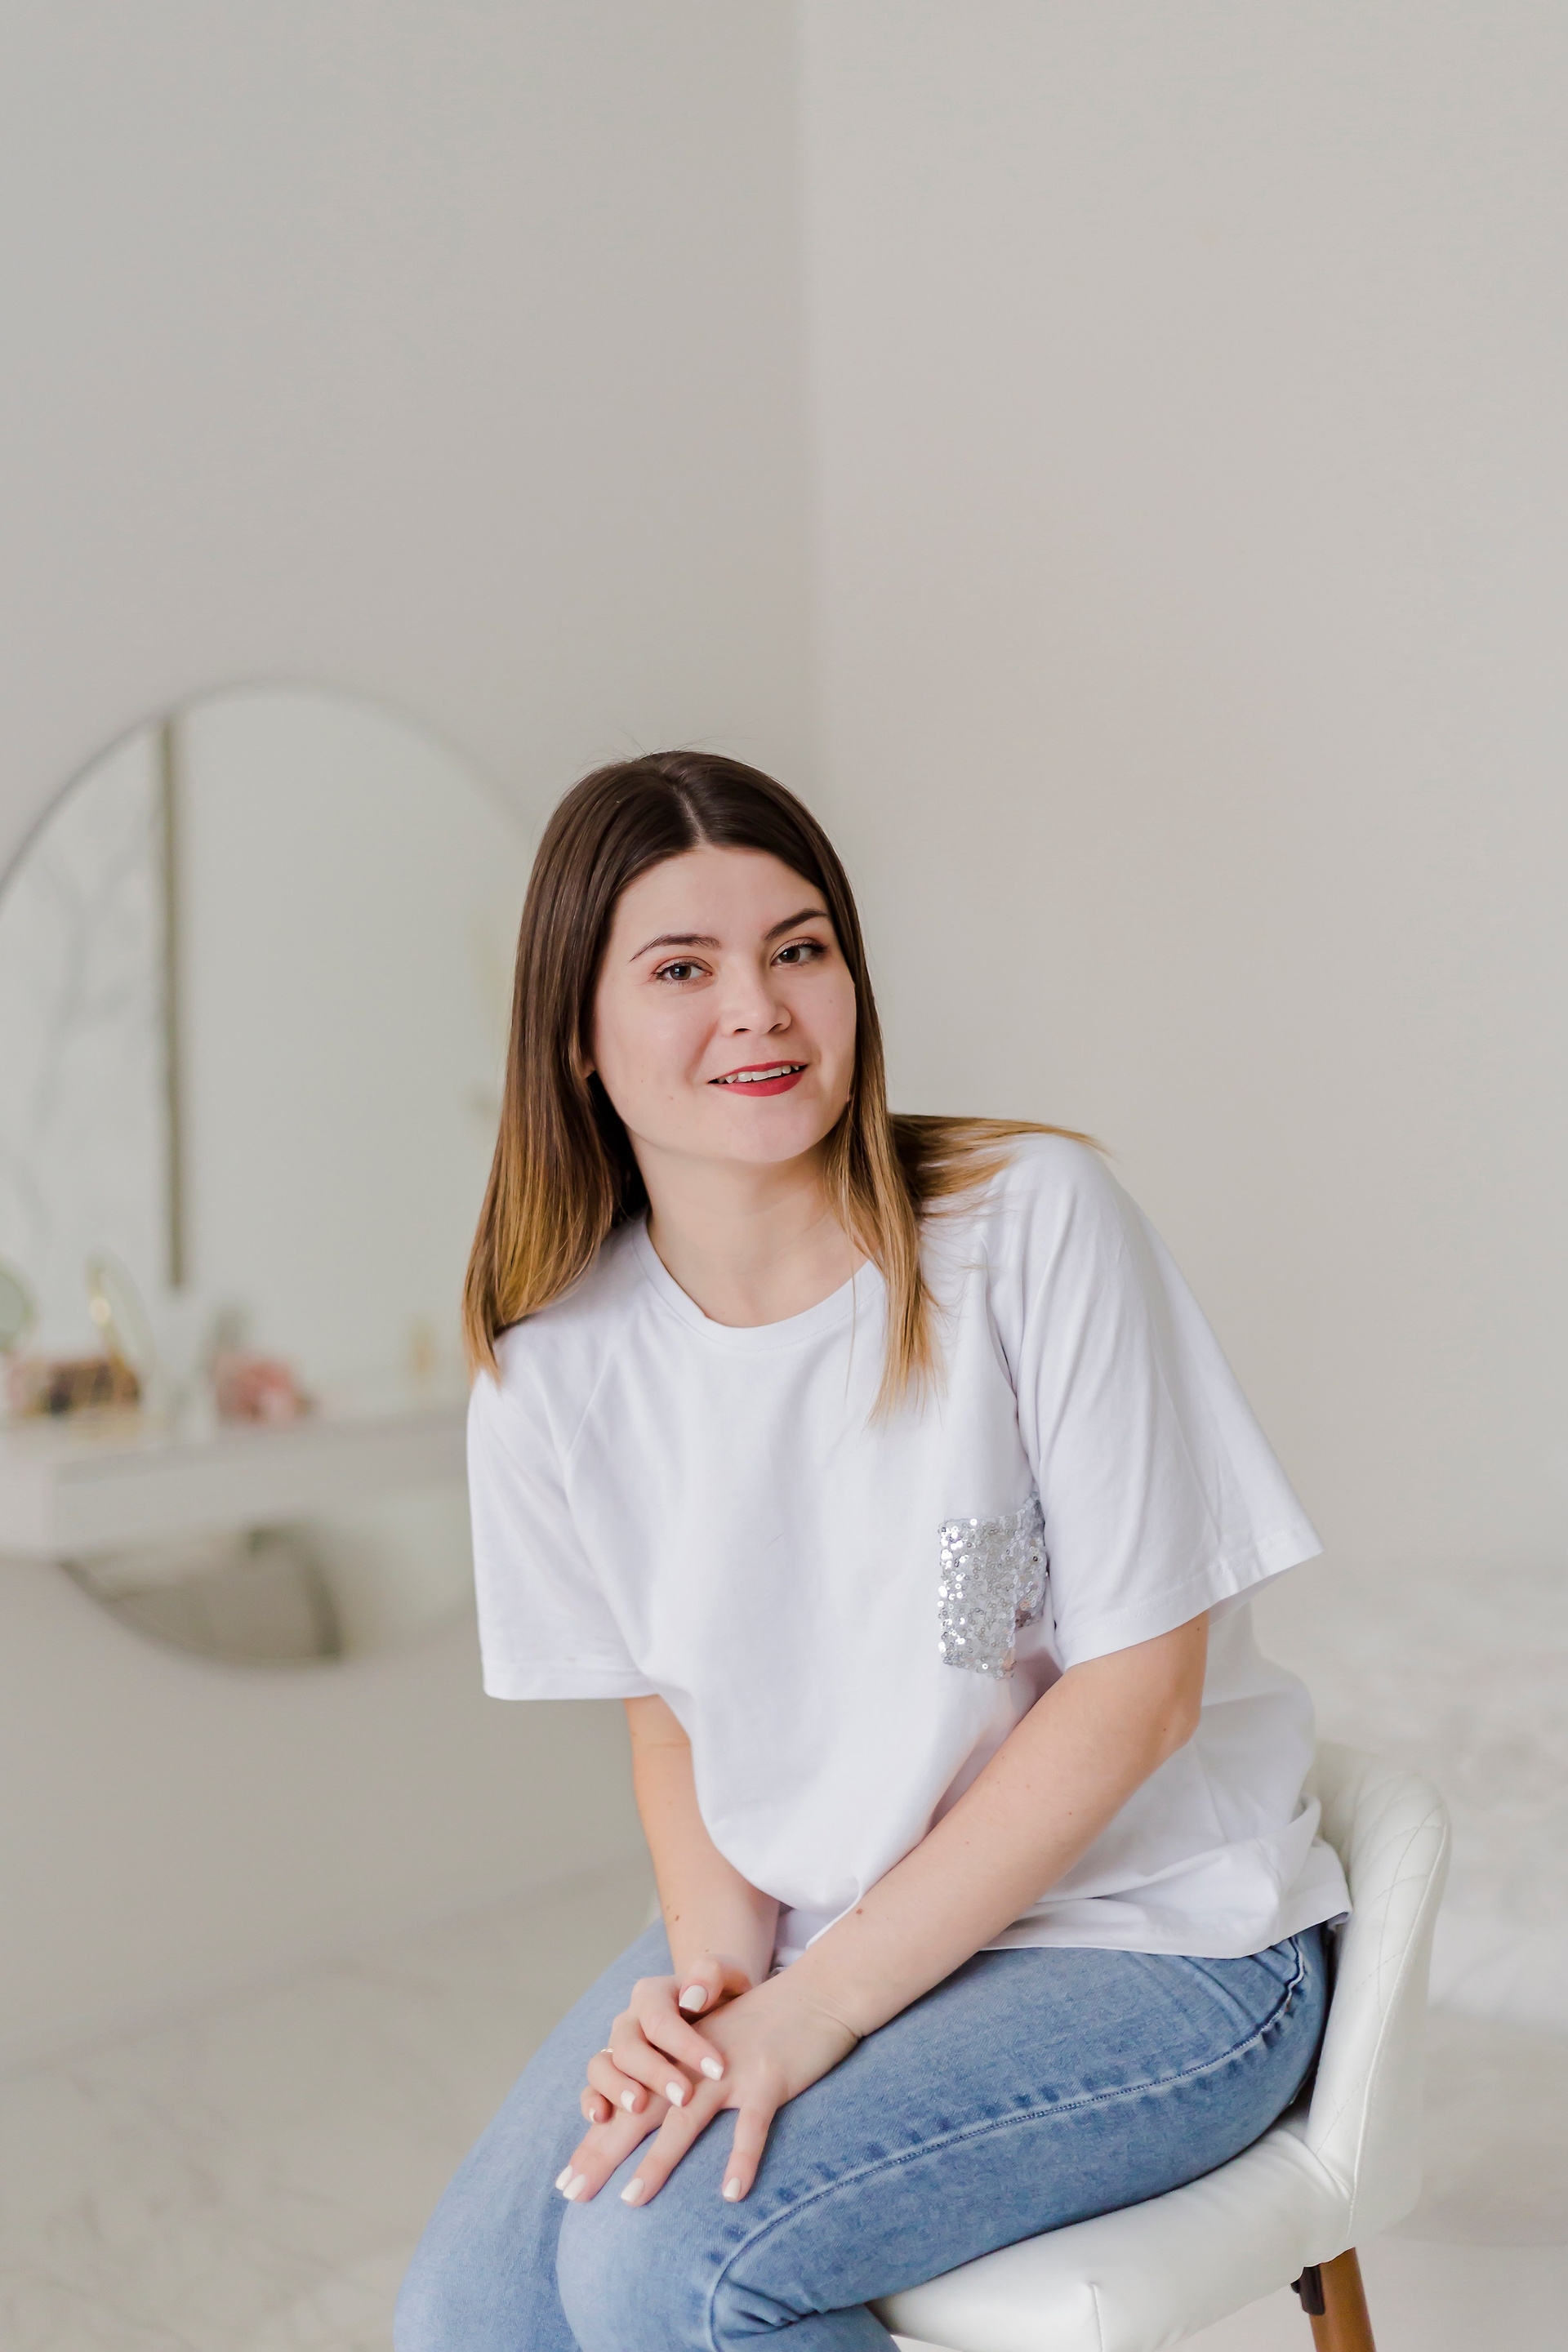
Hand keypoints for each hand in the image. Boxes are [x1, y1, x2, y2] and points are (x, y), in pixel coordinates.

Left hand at [558, 1969, 859, 2207]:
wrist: (818, 1993)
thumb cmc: (766, 2027)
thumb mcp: (717, 2046)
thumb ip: (683, 2078)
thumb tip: (649, 2122)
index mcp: (678, 2056)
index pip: (626, 2099)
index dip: (596, 2139)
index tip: (566, 2182)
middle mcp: (696, 2063)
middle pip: (641, 2111)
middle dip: (604, 2153)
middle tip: (573, 2194)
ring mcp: (732, 2068)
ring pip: (687, 2117)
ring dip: (659, 2160)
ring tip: (632, 2200)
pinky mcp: (770, 2077)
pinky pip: (753, 2124)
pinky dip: (742, 2158)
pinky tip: (731, 2194)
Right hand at [578, 1952, 752, 2127]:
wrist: (713, 2010)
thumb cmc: (724, 1996)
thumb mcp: (730, 1974)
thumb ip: (714, 1972)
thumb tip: (694, 1996)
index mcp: (653, 1993)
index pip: (660, 2019)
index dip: (686, 2045)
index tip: (717, 2070)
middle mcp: (629, 2020)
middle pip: (628, 2046)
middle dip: (655, 2073)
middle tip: (685, 2097)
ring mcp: (616, 2049)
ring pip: (601, 2066)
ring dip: (617, 2088)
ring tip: (639, 2107)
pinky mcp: (611, 2076)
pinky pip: (592, 2089)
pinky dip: (591, 2102)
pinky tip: (602, 2118)